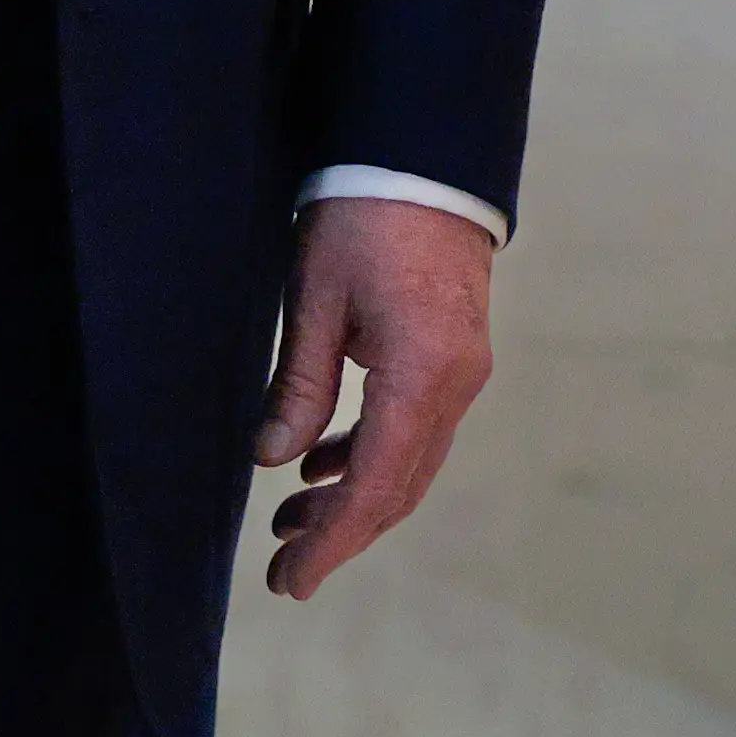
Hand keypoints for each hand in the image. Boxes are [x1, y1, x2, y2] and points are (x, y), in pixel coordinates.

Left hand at [251, 197, 497, 599]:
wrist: (423, 155)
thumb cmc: (363, 216)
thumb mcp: (316, 301)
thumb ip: (299, 387)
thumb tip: (272, 460)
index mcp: (421, 374)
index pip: (377, 485)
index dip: (334, 541)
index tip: (292, 581)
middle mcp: (455, 383)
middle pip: (401, 485)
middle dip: (342, 531)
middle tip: (282, 566)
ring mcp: (463, 369)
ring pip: (411, 460)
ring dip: (355, 494)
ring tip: (290, 514)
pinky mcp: (455, 353)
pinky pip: (417, 426)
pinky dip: (372, 454)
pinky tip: (322, 458)